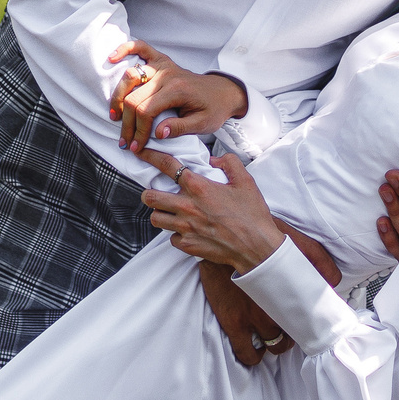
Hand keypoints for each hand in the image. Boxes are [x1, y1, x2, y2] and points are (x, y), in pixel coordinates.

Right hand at [108, 39, 247, 153]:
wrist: (224, 92)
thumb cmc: (214, 109)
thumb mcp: (203, 124)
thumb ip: (180, 128)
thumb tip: (158, 134)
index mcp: (177, 90)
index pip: (146, 110)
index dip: (138, 131)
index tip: (135, 146)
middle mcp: (167, 75)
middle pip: (134, 97)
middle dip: (126, 123)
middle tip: (124, 141)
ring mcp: (163, 66)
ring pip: (130, 76)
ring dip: (118, 96)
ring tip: (115, 116)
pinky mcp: (162, 61)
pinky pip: (141, 48)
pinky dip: (125, 49)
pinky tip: (112, 59)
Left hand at [142, 150, 282, 271]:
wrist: (257, 247)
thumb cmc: (252, 215)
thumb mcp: (246, 181)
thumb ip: (229, 163)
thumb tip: (214, 161)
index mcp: (199, 188)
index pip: (167, 166)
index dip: (150, 156)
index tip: (142, 152)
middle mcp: (187, 207)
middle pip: (149, 197)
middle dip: (149, 192)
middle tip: (156, 192)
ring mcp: (185, 228)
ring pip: (155, 219)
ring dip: (160, 214)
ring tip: (170, 212)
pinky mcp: (188, 245)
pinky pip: (171, 238)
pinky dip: (176, 234)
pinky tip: (187, 231)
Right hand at [195, 231, 343, 365]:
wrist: (226, 236)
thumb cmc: (260, 235)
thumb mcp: (298, 241)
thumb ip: (319, 260)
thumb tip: (334, 281)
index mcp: (293, 293)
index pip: (311, 320)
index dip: (314, 324)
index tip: (313, 323)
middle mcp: (276, 310)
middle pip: (296, 333)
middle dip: (296, 331)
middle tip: (291, 322)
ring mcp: (253, 319)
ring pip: (275, 346)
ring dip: (277, 342)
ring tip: (274, 332)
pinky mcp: (233, 323)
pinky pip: (247, 354)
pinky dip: (254, 355)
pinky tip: (256, 348)